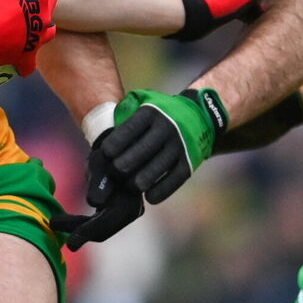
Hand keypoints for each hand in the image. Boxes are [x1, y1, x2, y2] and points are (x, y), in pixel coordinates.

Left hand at [49, 132, 143, 249]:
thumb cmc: (107, 153)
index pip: (106, 221)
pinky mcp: (120, 213)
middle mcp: (133, 209)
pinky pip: (102, 224)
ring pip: (102, 229)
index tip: (58, 225)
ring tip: (56, 223)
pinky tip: (70, 221)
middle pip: (104, 229)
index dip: (84, 230)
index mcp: (130, 198)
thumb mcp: (101, 163)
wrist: (118, 149)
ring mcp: (128, 212)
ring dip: (81, 229)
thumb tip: (94, 203)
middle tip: (53, 226)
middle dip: (79, 232)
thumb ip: (98, 182)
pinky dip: (86, 225)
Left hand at [100, 88, 229, 203]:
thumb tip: (103, 143)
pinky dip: (161, 191)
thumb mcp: (144, 105)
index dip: (114, 144)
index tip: (105, 154)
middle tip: (115, 173)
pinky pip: (174, 180)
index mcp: (151, 113)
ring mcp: (180, 144)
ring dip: (139, 182)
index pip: (129, 130)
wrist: (200, 114)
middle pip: (141, 151)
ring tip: (129, 186)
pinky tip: (149, 197)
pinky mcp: (190, 161)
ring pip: (156, 168)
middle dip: (123, 166)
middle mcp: (167, 127)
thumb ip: (125, 117)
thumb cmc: (159, 114)